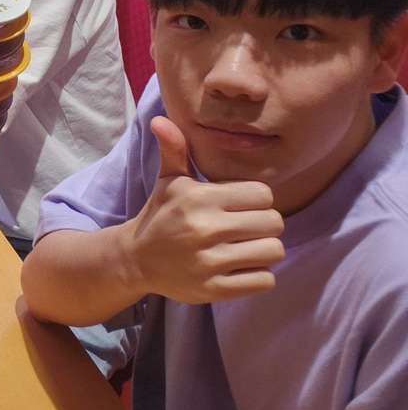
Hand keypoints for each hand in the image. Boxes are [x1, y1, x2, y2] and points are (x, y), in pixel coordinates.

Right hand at [122, 116, 284, 304]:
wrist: (136, 259)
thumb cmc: (161, 214)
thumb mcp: (168, 181)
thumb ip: (174, 149)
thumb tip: (161, 120)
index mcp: (199, 198)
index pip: (263, 194)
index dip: (256, 200)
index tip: (241, 206)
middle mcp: (205, 228)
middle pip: (274, 222)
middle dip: (264, 225)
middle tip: (245, 228)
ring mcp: (210, 261)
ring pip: (273, 251)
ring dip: (264, 250)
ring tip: (245, 248)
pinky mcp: (215, 289)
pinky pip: (266, 281)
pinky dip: (259, 276)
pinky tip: (240, 269)